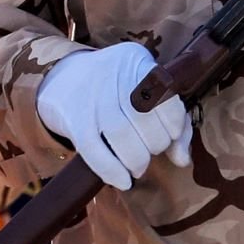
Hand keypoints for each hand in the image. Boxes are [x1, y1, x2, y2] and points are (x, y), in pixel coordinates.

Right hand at [36, 42, 191, 190]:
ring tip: (138, 167)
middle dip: (155, 144)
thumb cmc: (114, 90)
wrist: (60, 79)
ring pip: (121, 135)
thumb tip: (183, 159)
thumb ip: (172, 122)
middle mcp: (113, 74)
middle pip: (145, 117)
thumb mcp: (144, 90)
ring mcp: (90, 96)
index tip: (171, 136)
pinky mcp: (72, 119)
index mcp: (136, 62)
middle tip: (150, 151)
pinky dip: (112, 171)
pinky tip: (123, 181)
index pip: (167, 96)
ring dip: (137, 160)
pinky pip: (94, 150)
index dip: (175, 124)